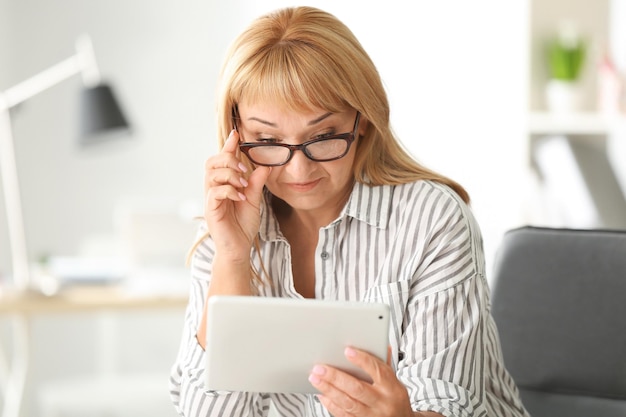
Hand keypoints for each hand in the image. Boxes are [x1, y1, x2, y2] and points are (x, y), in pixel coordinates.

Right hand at [203, 129, 270, 258]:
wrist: (239, 248)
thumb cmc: (243, 224)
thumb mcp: (254, 199)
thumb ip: (257, 182)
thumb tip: (266, 165)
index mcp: (224, 184)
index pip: (223, 160)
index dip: (228, 145)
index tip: (236, 133)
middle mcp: (214, 189)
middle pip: (212, 163)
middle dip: (228, 159)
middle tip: (245, 168)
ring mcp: (211, 199)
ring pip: (212, 175)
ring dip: (230, 174)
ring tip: (244, 184)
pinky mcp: (211, 210)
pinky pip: (215, 192)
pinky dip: (229, 191)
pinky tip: (240, 197)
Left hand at [308, 346, 413, 416]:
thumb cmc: (395, 399)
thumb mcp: (395, 382)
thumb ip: (384, 365)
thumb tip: (380, 344)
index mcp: (393, 388)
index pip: (378, 371)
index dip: (362, 360)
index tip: (347, 351)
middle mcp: (383, 403)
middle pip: (357, 388)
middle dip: (336, 377)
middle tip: (319, 368)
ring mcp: (372, 416)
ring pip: (347, 403)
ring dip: (329, 390)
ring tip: (315, 378)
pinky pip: (344, 415)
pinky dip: (331, 404)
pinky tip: (322, 395)